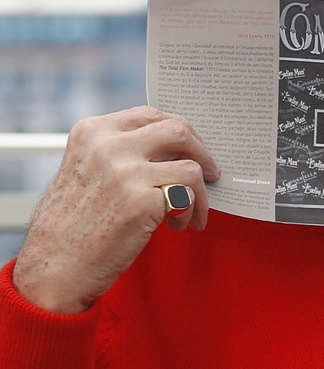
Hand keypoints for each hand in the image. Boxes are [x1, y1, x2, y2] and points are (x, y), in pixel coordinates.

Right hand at [13, 107, 220, 314]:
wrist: (51, 271)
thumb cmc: (72, 226)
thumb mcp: (86, 170)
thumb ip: (121, 150)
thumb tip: (174, 145)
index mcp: (92, 132)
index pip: (151, 116)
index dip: (179, 132)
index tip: (191, 149)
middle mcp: (107, 146)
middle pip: (178, 130)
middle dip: (201, 152)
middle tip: (208, 173)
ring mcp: (125, 171)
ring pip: (192, 164)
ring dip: (200, 191)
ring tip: (188, 212)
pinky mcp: (141, 201)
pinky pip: (189, 194)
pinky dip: (194, 210)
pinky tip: (179, 224)